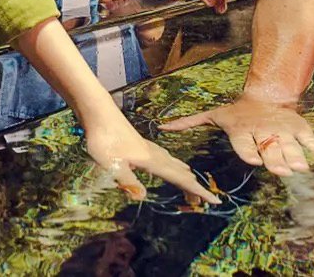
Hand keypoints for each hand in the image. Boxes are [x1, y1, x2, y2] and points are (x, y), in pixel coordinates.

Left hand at [83, 113, 220, 204]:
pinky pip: (164, 158)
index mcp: (151, 161)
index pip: (179, 179)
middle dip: (192, 186)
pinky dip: (172, 165)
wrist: (98, 113)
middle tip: (203, 200)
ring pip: (172, 164)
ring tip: (191, 182)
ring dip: (183, 175)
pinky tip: (168, 162)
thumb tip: (143, 197)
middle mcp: (154, 154)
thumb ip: (128, 181)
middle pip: (179, 173)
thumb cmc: (103, 139)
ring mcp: (148, 147)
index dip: (197, 191)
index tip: (214, 200)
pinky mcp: (140, 144)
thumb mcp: (112, 164)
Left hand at [160, 96, 313, 175]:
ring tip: (301, 168)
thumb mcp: (212, 116)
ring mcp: (281, 129)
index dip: (248, 151)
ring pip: (289, 146)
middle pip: (268, 149)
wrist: (264, 95)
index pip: (244, 143)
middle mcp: (262, 130)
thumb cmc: (234, 113)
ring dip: (296, 158)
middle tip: (283, 170)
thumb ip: (189, 122)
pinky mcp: (298, 128)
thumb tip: (161, 126)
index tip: (253, 160)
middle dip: (275, 160)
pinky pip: (310, 139)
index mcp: (241, 130)